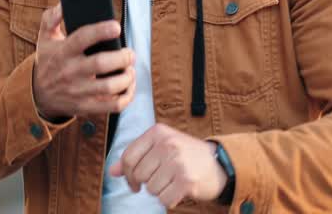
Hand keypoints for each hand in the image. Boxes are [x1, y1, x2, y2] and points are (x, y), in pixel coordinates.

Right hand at [32, 4, 135, 119]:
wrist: (39, 95)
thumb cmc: (49, 62)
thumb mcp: (45, 38)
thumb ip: (51, 18)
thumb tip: (62, 4)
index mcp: (63, 52)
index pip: (82, 39)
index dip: (101, 31)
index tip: (116, 27)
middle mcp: (71, 72)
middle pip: (101, 64)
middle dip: (122, 57)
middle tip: (129, 52)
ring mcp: (79, 92)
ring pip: (109, 87)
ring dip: (127, 77)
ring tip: (130, 68)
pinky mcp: (87, 107)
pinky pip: (113, 105)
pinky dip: (127, 96)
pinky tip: (129, 85)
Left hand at [108, 124, 227, 207]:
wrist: (219, 164)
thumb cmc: (186, 155)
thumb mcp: (161, 147)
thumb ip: (136, 157)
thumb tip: (112, 171)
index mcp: (159, 132)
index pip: (128, 157)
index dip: (127, 174)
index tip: (134, 182)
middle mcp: (168, 144)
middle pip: (139, 175)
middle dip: (147, 183)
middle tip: (163, 179)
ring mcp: (177, 162)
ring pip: (150, 189)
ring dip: (160, 190)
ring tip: (174, 181)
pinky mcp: (186, 181)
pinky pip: (163, 199)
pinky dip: (169, 199)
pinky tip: (179, 189)